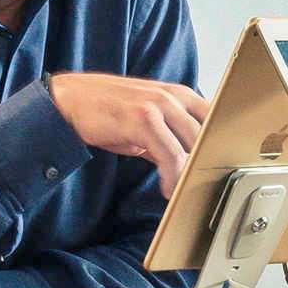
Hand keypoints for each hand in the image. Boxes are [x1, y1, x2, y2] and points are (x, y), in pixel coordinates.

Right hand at [47, 73, 210, 196]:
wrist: (66, 102)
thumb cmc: (105, 112)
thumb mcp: (144, 121)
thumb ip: (169, 137)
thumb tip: (188, 162)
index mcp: (179, 94)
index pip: (216, 120)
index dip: (221, 145)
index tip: (221, 168)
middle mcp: (173, 96)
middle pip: (209, 135)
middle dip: (208, 164)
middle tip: (205, 187)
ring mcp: (159, 105)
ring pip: (192, 146)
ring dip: (192, 174)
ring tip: (187, 192)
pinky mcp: (143, 119)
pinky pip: (171, 155)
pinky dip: (173, 176)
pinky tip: (169, 190)